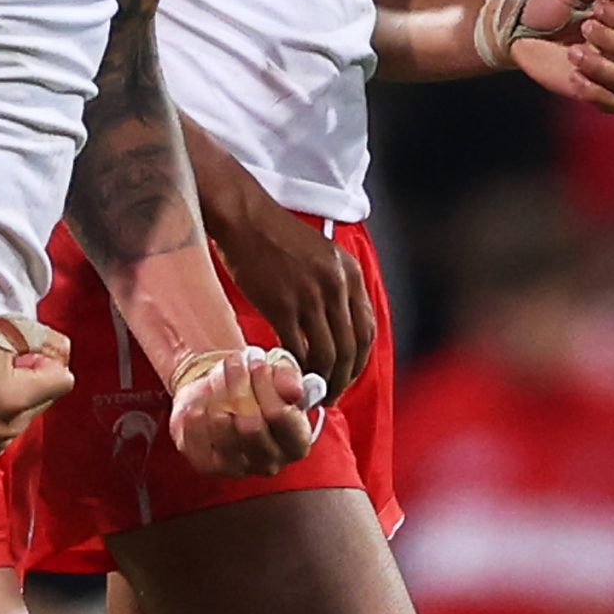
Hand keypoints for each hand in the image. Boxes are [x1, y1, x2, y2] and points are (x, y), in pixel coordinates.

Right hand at [0, 310, 73, 459]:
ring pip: (33, 413)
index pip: (64, 381)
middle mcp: (7, 429)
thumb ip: (49, 342)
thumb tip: (66, 358)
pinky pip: (14, 426)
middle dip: (34, 379)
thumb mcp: (9, 329)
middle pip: (49, 398)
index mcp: (14, 399)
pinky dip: (8, 411)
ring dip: (21, 396)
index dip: (46, 361)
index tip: (19, 354)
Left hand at [168, 346, 316, 476]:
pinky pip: (195, 429)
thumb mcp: (280, 375)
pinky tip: (205, 398)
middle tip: (235, 361)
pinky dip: (197, 406)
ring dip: (218, 389)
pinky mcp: (207, 465)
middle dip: (239, 384)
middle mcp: (271, 462)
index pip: (279, 415)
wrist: (224, 399)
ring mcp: (238, 468)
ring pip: (221, 422)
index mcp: (296, 444)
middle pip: (250, 423)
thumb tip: (293, 392)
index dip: (266, 385)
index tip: (258, 364)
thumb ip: (290, 378)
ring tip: (220, 374)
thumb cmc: (259, 388)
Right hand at [205, 147, 374, 399]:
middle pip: (351, 346)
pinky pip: (298, 348)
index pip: (367, 328)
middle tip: (330, 395)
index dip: (360, 359)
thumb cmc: (276, 237)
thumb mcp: (321, 256)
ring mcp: (311, 296)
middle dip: (344, 377)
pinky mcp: (283, 305)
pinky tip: (288, 376)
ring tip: (310, 393)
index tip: (349, 375)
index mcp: (350, 273)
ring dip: (322, 380)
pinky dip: (296, 368)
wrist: (245, 219)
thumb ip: (334, 287)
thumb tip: (335, 328)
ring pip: (328, 353)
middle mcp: (337, 285)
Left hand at [505, 0, 613, 111]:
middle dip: (612, 39)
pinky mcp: (593, 89)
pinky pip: (613, 104)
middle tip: (584, 27)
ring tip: (573, 53)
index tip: (597, 7)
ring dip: (604, 67)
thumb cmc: (547, 1)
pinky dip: (597, 93)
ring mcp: (611, 69)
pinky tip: (573, 76)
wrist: (517, 26)